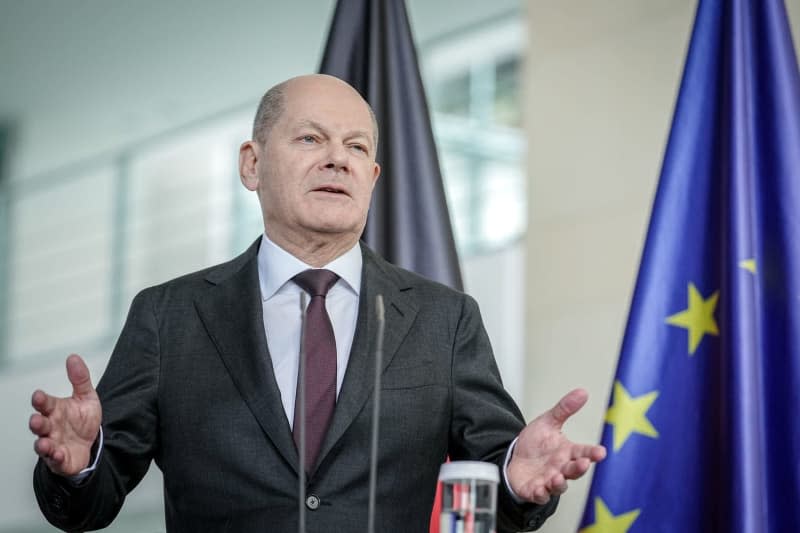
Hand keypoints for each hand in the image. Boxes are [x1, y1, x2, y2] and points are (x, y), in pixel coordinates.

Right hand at [29, 354, 101, 476]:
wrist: (90, 445)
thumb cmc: (82, 421)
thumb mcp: (86, 398)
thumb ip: (80, 379)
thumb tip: (74, 358)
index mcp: (56, 410)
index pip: (45, 404)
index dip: (41, 400)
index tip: (38, 395)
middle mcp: (51, 427)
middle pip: (40, 424)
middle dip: (36, 422)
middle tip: (36, 420)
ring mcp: (53, 443)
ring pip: (43, 444)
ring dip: (42, 443)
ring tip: (43, 442)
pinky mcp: (59, 459)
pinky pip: (56, 459)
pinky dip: (56, 457)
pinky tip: (58, 454)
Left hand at [507, 388, 605, 504]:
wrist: (515, 458)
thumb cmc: (535, 443)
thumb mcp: (548, 422)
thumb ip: (564, 409)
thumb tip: (582, 392)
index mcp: (567, 452)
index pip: (583, 452)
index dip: (592, 453)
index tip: (601, 452)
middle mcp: (561, 468)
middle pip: (574, 471)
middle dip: (579, 468)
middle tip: (583, 463)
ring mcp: (549, 480)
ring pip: (559, 485)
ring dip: (559, 483)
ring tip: (557, 477)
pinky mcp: (535, 490)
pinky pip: (539, 495)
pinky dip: (540, 494)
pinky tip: (539, 489)